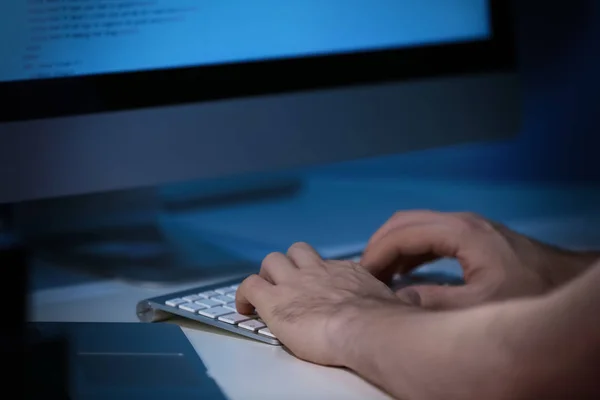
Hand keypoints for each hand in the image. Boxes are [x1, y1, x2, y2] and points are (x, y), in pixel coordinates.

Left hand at [235, 242, 401, 365]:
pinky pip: (248, 286)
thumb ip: (400, 299)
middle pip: (296, 252)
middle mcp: (317, 271)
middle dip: (290, 265)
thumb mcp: (397, 304)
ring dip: (266, 275)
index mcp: (345, 272)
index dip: (319, 275)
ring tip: (266, 294)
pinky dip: (242, 295)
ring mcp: (294, 283)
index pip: (326, 264)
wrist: (366, 329)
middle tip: (289, 284)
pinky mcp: (274, 301)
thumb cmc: (383, 322)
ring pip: (270, 261)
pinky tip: (244, 308)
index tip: (319, 289)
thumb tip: (414, 299)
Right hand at [360, 210, 596, 309]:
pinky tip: (403, 271)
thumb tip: (398, 299)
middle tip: (364, 273)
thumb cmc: (529, 292)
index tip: (362, 275)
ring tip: (378, 275)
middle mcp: (459, 222)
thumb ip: (434, 303)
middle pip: (404, 222)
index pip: (403, 233)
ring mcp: (466, 226)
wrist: (566, 283)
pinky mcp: (471, 236)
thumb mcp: (480, 306)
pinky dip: (410, 250)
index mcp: (460, 232)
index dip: (377, 252)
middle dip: (379, 245)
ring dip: (393, 247)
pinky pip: (429, 235)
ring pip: (415, 226)